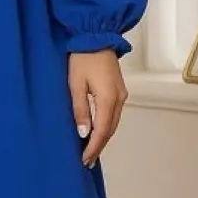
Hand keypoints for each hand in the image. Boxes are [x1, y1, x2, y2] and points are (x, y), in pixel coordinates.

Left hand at [69, 48, 127, 166]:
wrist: (96, 36)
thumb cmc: (82, 58)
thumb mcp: (75, 84)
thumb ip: (80, 110)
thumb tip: (84, 133)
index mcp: (108, 98)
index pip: (102, 131)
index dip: (93, 147)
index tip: (84, 159)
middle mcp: (119, 99)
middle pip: (110, 129)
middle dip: (99, 146)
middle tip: (87, 161)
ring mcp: (121, 94)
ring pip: (113, 122)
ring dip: (103, 137)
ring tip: (91, 150)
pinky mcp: (119, 90)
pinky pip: (114, 114)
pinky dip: (106, 126)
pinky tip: (97, 131)